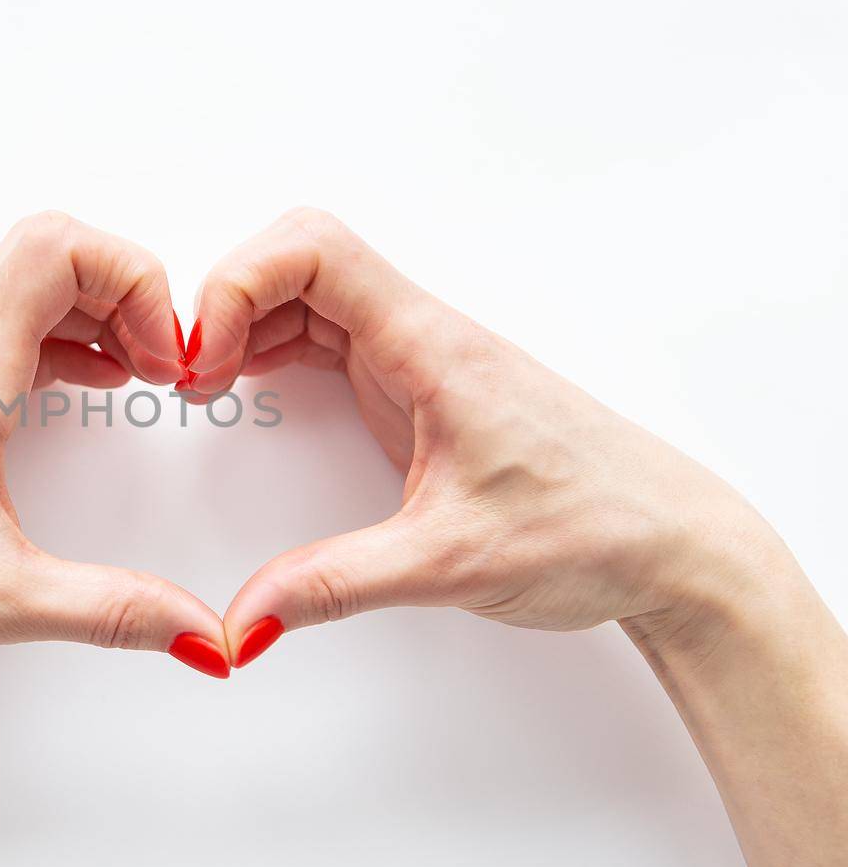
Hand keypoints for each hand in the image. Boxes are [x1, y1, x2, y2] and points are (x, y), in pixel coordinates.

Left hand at [0, 212, 230, 712]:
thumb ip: (112, 610)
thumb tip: (206, 636)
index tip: (166, 363)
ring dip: (95, 313)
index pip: (55, 249)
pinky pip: (2, 334)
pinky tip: (90, 391)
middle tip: (166, 368)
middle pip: (47, 252)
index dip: (135, 280)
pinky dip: (61, 342)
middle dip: (127, 290)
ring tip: (143, 378)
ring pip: (22, 290)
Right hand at [184, 208, 800, 663]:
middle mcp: (422, 337)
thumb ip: (335, 586)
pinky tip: (255, 391)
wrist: (672, 548)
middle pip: (296, 259)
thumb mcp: (448, 564)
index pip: (314, 250)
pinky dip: (274, 352)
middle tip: (193, 374)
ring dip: (246, 326)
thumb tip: (246, 616)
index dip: (237, 284)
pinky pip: (328, 339)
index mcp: (432, 347)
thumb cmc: (594, 528)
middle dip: (226, 301)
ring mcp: (417, 360)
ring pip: (308, 296)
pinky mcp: (415, 391)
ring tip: (209, 386)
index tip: (205, 357)